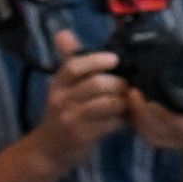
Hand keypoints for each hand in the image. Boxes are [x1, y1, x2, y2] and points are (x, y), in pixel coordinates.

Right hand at [27, 47, 136, 172]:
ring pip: (107, 104)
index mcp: (58, 83)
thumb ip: (69, 61)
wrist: (50, 149)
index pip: (73, 66)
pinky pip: (111, 123)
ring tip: (132, 101)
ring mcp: (72, 118)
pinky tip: (129, 118)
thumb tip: (64, 32)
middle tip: (131, 85)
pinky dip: (124, 119)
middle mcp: (62, 99)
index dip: (96, 60)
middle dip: (119, 83)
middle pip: (96, 84)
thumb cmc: (63, 112)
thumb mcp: (62, 86)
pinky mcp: (83, 135)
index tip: (115, 59)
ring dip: (125, 101)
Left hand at [126, 82, 182, 155]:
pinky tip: (130, 108)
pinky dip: (136, 124)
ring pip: (151, 135)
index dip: (165, 116)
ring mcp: (178, 141)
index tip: (150, 101)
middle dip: (143, 113)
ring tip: (128, 97)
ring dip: (137, 118)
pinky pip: (147, 137)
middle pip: (161, 130)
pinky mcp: (165, 143)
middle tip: (131, 91)